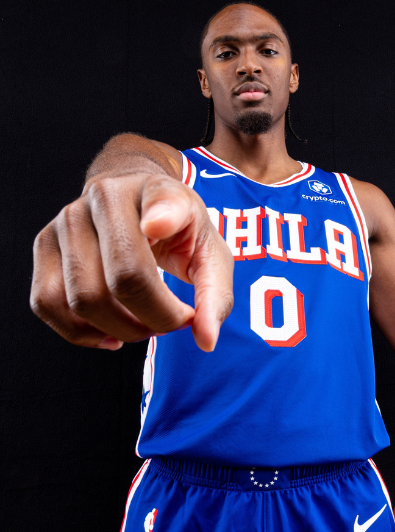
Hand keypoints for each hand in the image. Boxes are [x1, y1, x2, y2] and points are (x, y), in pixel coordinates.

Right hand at [30, 173, 233, 351]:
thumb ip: (215, 294)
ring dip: (120, 330)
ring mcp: (67, 219)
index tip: (157, 226)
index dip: (160, 214)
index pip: (160, 201)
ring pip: (83, 299)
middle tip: (173, 322)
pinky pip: (47, 302)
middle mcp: (105, 197)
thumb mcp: (210, 252)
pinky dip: (80, 333)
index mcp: (158, 190)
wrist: (135, 199)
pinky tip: (111, 336)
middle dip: (154, 319)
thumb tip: (206, 341)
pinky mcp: (44, 244)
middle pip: (123, 278)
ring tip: (145, 327)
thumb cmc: (178, 229)